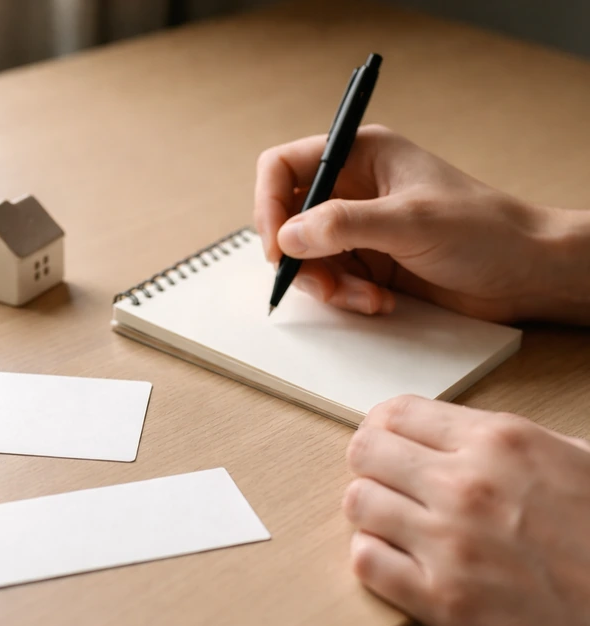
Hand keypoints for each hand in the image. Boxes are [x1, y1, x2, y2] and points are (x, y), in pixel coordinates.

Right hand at [254, 125, 589, 323]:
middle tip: (323, 283)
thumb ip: (344, 225)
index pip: (284, 167)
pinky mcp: (366, 263)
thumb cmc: (485, 230)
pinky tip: (377, 301)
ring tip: (363, 297)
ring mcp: (358, 228)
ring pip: (304, 257)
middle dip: (299, 258)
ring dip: (325, 284)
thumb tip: (287, 236)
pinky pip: (328, 281)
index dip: (269, 205)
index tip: (277, 245)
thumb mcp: (411, 222)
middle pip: (286, 219)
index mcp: (361, 155)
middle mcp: (353, 189)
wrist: (525, 273)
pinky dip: (344, 298)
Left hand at [344, 395, 589, 625]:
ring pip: (358, 503)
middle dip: (372, 466)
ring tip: (398, 526)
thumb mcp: (578, 460)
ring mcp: (449, 543)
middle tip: (391, 485)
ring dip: (372, 512)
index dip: (384, 429)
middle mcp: (466, 485)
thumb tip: (454, 435)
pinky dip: (374, 558)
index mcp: (500, 442)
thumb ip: (509, 443)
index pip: (397, 413)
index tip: (388, 444)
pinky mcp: (441, 601)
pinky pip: (366, 561)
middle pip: (365, 452)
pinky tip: (401, 562)